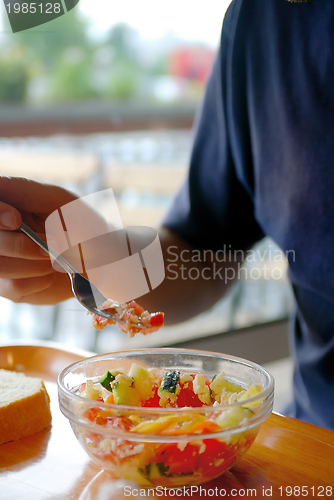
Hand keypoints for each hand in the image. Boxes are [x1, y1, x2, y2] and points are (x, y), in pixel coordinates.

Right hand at [0, 176, 76, 303]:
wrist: (103, 262)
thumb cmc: (83, 226)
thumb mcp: (61, 202)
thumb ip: (26, 191)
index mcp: (7, 206)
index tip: (15, 220)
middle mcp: (0, 232)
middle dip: (21, 244)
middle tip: (55, 243)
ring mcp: (1, 260)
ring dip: (33, 263)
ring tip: (56, 258)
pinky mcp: (9, 286)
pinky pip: (12, 286)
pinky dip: (38, 280)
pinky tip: (50, 273)